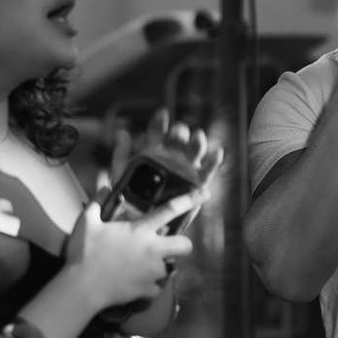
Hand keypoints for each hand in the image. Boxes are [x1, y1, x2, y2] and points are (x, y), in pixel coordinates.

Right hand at [65, 194, 195, 309]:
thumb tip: (104, 187)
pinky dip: (150, 286)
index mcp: (140, 231)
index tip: (205, 193)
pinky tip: (137, 282)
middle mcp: (153, 250)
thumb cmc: (84, 253)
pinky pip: (157, 287)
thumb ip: (98, 202)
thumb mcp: (87, 222)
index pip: (169, 210)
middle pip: (186, 246)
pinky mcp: (148, 290)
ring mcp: (153, 272)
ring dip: (161, 266)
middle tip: (167, 246)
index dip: (190, 200)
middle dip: (182, 245)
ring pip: (170, 268)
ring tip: (144, 266)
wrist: (81, 287)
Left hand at [101, 108, 221, 230]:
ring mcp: (185, 169)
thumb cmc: (128, 199)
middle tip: (178, 133)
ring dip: (198, 142)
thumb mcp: (120, 175)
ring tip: (197, 137)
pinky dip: (215, 161)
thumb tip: (122, 134)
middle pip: (179, 139)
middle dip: (180, 133)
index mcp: (154, 152)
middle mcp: (172, 157)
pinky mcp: (197, 184)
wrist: (140, 223)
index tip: (162, 114)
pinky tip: (217, 152)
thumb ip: (121, 155)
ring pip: (195, 151)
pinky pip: (208, 171)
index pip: (158, 132)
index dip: (160, 122)